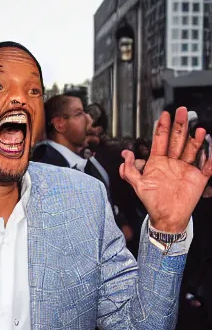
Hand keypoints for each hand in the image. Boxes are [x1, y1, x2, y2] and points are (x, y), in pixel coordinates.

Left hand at [119, 107, 211, 232]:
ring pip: (191, 148)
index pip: (160, 140)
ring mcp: (185, 168)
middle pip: (177, 140)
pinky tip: (208, 144)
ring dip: (194, 138)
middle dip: (179, 125)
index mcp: (158, 162)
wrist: (167, 217)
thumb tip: (125, 155)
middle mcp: (172, 162)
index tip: (164, 115)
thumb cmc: (152, 202)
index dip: (162, 127)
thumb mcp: (137, 185)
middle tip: (182, 111)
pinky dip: (208, 155)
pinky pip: (205, 164)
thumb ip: (129, 170)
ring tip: (197, 127)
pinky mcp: (198, 177)